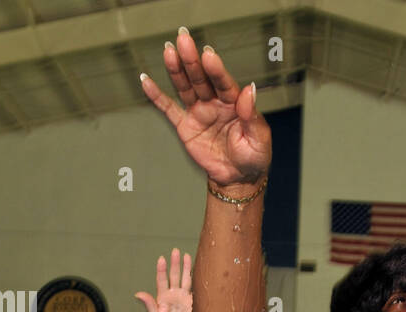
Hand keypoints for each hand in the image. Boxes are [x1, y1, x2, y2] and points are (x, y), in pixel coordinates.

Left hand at [135, 249, 192, 311]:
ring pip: (184, 279)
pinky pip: (193, 288)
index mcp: (162, 296)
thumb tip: (137, 294)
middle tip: (176, 251)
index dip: (162, 269)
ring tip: (186, 255)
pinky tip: (196, 270)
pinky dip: (194, 279)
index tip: (162, 259)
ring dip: (185, 268)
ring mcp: (181, 297)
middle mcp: (172, 294)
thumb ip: (148, 304)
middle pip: (174, 275)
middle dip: (175, 263)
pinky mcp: (190, 302)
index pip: (162, 279)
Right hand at [140, 28, 270, 190]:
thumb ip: (252, 116)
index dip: (216, 69)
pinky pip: (168, 109)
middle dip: (192, 60)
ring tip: (168, 51)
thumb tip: (249, 90)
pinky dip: (156, 96)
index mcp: (235, 103)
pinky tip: (146, 81)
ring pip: (185, 87)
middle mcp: (215, 103)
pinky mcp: (185, 125)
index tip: (208, 54)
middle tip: (184, 40)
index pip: (224, 83)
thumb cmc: (253, 157)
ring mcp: (199, 112)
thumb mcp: (259, 139)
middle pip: (201, 78)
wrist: (238, 178)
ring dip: (176, 70)